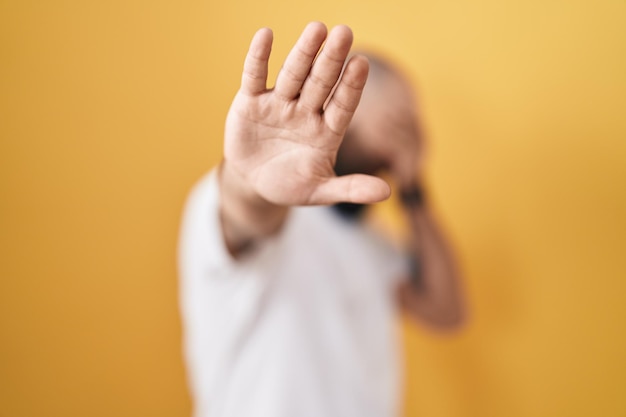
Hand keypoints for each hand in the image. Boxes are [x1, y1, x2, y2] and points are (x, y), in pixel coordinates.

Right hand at [223, 22, 390, 206]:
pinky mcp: (251, 102)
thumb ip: (350, 189)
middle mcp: (306, 111)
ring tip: (316, 29)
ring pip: (293, 74)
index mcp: (326, 130)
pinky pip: (254, 76)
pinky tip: (265, 35)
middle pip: (321, 82)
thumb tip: (386, 193)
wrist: (254, 183)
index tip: (361, 64)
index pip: (343, 104)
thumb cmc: (291, 185)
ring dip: (303, 53)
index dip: (351, 86)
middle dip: (331, 60)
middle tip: (344, 33)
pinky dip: (258, 58)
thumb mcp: (320, 192)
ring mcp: (279, 103)